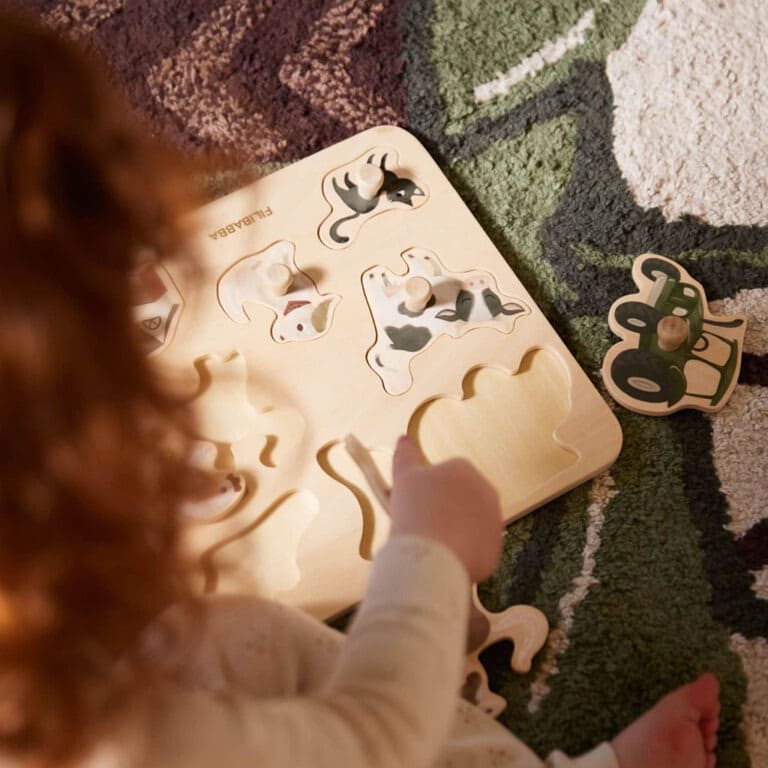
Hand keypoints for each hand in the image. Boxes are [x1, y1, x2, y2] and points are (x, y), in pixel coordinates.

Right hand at [388, 436, 503, 581]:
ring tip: (432, 544)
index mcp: (464, 468)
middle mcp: (486, 490)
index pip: (445, 475)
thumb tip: (404, 438)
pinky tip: (444, 558)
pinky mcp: (496, 548)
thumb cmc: (415, 512)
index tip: (415, 504)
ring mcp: (494, 520)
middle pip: (460, 498)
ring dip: (454, 530)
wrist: (432, 558)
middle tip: (422, 523)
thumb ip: (405, 455)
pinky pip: (476, 546)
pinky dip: (462, 551)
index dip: (427, 490)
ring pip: (469, 523)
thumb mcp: (403, 477)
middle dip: (444, 508)